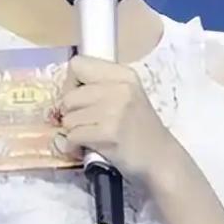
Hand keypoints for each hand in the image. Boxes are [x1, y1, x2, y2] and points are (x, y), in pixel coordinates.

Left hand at [59, 55, 178, 182]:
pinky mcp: (109, 133)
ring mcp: (115, 110)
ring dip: (73, 131)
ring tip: (89, 136)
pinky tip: (85, 148)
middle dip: (70, 113)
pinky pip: (73, 136)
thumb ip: (99, 87)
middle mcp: (120, 87)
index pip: (77, 65)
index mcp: (123, 74)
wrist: (161, 159)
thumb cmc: (139, 129)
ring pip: (68, 118)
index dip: (71, 84)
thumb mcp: (126, 96)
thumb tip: (63, 92)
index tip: (80, 100)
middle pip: (69, 96)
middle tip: (84, 123)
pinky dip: (73, 145)